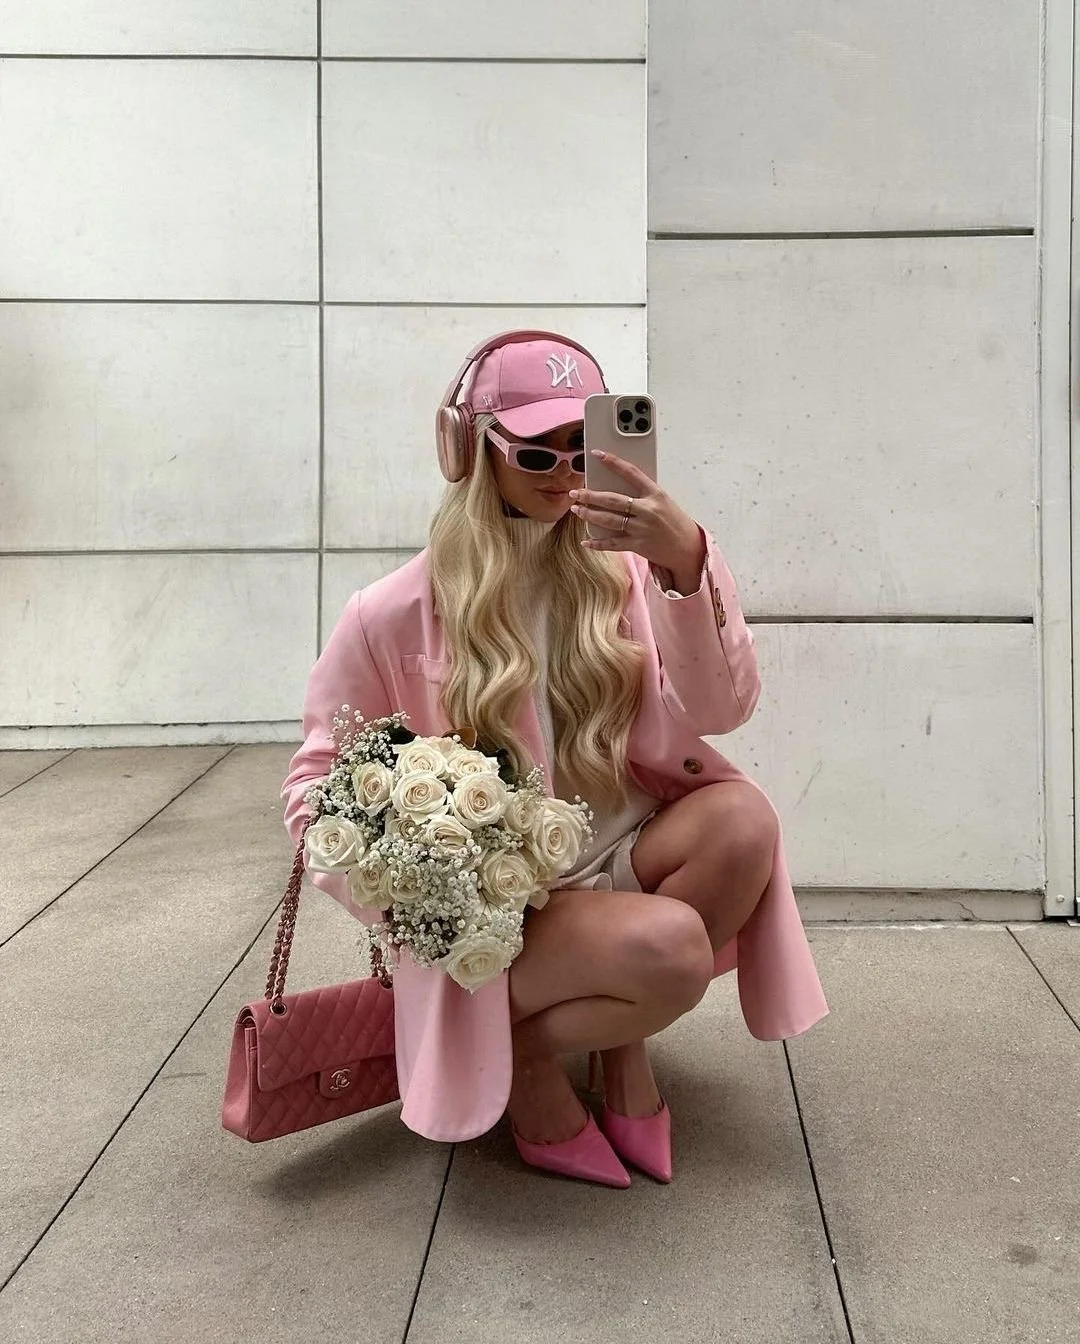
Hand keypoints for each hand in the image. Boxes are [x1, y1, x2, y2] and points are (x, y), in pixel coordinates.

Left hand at [569, 450, 704, 576]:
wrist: (688, 548)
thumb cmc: (675, 522)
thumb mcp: (663, 501)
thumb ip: (643, 493)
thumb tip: (616, 486)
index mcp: (655, 494)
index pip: (631, 472)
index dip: (613, 462)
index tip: (597, 454)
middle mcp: (647, 510)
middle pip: (612, 500)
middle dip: (590, 495)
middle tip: (576, 492)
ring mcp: (641, 529)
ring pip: (608, 520)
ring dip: (589, 514)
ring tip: (577, 509)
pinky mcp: (637, 545)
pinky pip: (612, 544)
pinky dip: (597, 543)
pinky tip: (586, 540)